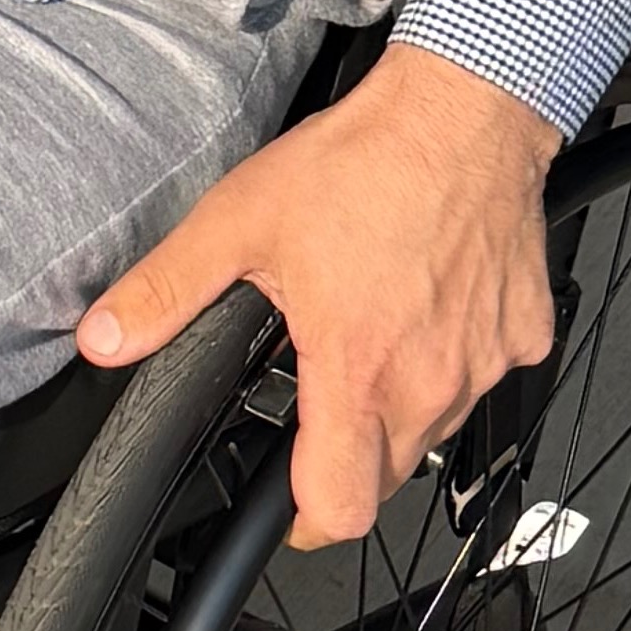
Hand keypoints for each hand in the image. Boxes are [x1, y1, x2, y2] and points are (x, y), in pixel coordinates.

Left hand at [76, 43, 557, 546]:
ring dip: (400, 408)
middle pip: (386, 477)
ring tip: (370, 337)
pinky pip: (485, 375)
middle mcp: (429, 380)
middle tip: (318, 399)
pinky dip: (456, 359)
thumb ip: (168, 290)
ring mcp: (484, 361)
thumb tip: (106, 337)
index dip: (305, 521)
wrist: (464, 109)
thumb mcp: (240, 221)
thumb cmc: (365, 161)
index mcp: (356, 369)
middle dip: (346, 459)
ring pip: (436, 429)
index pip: (340, 509)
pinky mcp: (524, 334)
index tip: (287, 504)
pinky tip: (426, 307)